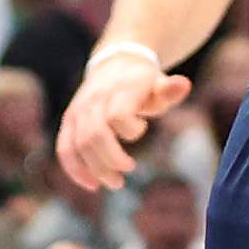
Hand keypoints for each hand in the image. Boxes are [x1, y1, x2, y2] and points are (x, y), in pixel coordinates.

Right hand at [56, 46, 187, 193]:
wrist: (114, 62)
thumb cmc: (142, 81)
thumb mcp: (159, 83)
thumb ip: (170, 90)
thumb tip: (184, 85)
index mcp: (118, 90)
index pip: (118, 116)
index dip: (131, 130)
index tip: (142, 127)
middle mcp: (94, 100)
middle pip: (95, 136)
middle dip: (112, 160)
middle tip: (130, 169)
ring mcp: (78, 110)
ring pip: (79, 146)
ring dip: (97, 169)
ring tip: (116, 183)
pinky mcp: (69, 121)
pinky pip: (65, 148)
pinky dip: (75, 169)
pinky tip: (92, 185)